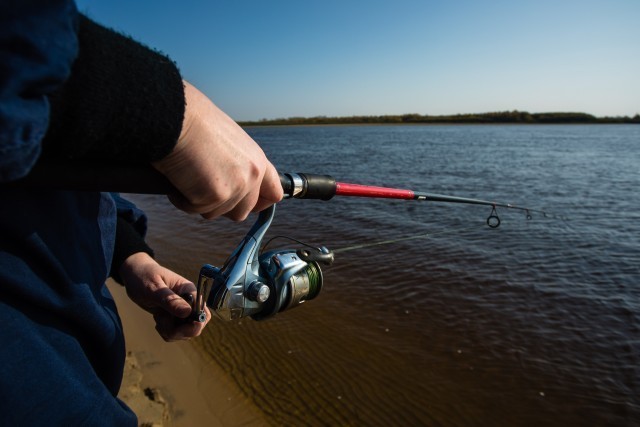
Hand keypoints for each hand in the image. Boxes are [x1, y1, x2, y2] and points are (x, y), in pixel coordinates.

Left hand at [119, 252, 209, 341]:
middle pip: (197, 326)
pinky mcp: (176, 318)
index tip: (177, 327)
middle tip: (161, 322)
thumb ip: (170, 300)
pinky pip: (177, 334)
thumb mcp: (153, 288)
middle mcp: (190, 302)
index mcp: (189, 291)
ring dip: (170, 332)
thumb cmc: (144, 276)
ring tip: (157, 318)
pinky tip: (158, 321)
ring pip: (186, 333)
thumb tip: (187, 312)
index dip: (194, 324)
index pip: (202, 312)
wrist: (135, 275)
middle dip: (179, 331)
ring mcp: (183, 311)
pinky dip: (167, 333)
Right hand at [152, 80, 282, 220]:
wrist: (176, 116)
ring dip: (197, 200)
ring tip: (187, 175)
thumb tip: (228, 183)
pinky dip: (181, 198)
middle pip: (241, 212)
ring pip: (214, 213)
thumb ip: (237, 165)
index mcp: (257, 161)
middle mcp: (252, 176)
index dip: (259, 203)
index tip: (247, 204)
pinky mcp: (216, 195)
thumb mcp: (228, 142)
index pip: (273, 194)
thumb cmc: (194, 123)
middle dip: (220, 206)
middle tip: (201, 188)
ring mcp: (236, 187)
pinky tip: (177, 176)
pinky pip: (194, 209)